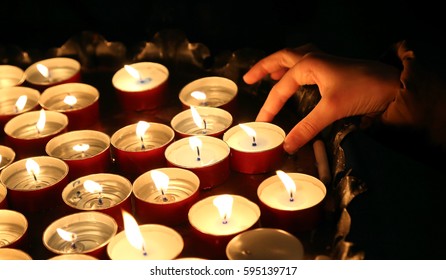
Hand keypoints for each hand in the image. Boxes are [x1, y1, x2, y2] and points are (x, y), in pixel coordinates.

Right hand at [243, 46, 400, 153]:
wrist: (393, 87)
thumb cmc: (362, 91)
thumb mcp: (331, 109)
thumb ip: (307, 127)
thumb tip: (287, 146)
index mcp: (310, 64)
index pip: (282, 87)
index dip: (269, 105)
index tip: (261, 122)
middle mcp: (315, 59)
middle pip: (282, 58)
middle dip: (264, 67)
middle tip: (248, 79)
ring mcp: (324, 62)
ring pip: (295, 57)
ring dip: (279, 64)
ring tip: (268, 74)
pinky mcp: (333, 70)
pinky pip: (307, 63)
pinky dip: (295, 68)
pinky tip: (296, 77)